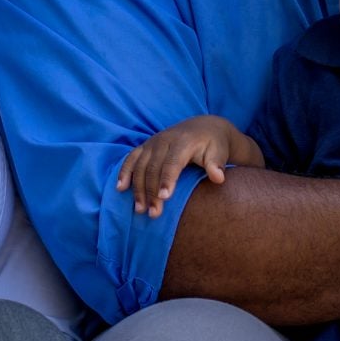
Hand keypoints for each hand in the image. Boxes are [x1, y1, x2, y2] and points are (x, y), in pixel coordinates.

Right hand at [115, 116, 253, 217]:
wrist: (204, 127)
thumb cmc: (213, 145)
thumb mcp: (219, 152)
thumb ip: (217, 164)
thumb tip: (218, 177)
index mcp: (183, 142)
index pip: (173, 163)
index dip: (167, 180)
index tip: (164, 198)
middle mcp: (164, 140)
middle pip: (153, 168)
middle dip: (151, 191)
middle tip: (153, 213)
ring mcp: (152, 142)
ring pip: (140, 165)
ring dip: (137, 188)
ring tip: (139, 209)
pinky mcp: (145, 146)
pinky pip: (131, 158)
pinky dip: (124, 172)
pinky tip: (120, 188)